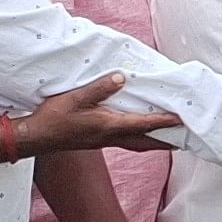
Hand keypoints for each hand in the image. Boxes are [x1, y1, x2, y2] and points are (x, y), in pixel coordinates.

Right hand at [24, 74, 183, 153]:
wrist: (37, 137)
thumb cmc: (54, 118)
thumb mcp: (76, 98)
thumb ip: (100, 88)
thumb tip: (123, 78)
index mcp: (108, 126)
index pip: (142, 123)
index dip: (163, 121)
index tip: (181, 119)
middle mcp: (110, 137)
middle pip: (145, 141)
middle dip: (165, 140)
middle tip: (184, 137)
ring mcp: (104, 141)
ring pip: (137, 143)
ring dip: (154, 140)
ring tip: (168, 137)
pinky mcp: (98, 141)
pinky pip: (126, 140)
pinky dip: (139, 137)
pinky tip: (138, 131)